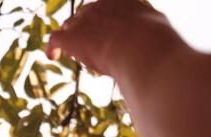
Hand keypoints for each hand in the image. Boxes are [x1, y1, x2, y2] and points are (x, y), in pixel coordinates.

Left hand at [47, 0, 170, 75]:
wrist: (143, 49)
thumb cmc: (156, 44)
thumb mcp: (158, 28)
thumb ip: (150, 27)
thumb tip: (158, 39)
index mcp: (122, 0)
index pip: (106, 6)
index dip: (104, 19)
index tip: (107, 31)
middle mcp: (100, 5)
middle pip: (85, 14)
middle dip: (86, 28)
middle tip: (92, 46)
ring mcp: (84, 20)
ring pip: (70, 26)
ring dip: (72, 38)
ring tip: (75, 53)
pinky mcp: (72, 37)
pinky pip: (55, 39)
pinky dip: (52, 47)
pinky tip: (53, 56)